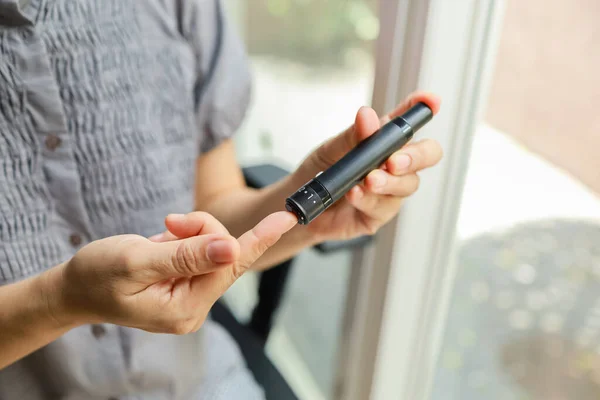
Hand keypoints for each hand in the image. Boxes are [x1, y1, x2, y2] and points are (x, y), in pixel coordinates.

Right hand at [46, 211, 296, 333]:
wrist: (75, 290)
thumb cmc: (96, 276)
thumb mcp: (136, 260)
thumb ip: (186, 255)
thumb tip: (232, 248)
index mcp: (185, 308)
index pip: (232, 266)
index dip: (261, 238)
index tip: (287, 218)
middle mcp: (195, 307)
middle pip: (223, 253)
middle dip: (199, 230)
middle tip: (168, 224)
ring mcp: (193, 297)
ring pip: (214, 248)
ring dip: (189, 233)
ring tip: (159, 237)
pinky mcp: (188, 285)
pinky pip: (202, 252)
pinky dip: (184, 239)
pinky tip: (163, 244)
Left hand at [294, 91, 442, 240]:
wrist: (300, 205)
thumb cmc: (321, 170)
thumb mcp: (332, 149)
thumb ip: (353, 135)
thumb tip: (367, 116)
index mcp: (385, 140)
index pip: (409, 121)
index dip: (424, 107)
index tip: (431, 101)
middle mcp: (394, 164)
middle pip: (427, 155)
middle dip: (416, 156)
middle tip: (393, 161)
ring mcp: (390, 191)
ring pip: (408, 184)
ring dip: (389, 181)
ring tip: (369, 180)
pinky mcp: (378, 214)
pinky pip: (383, 207)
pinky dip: (368, 199)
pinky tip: (354, 194)